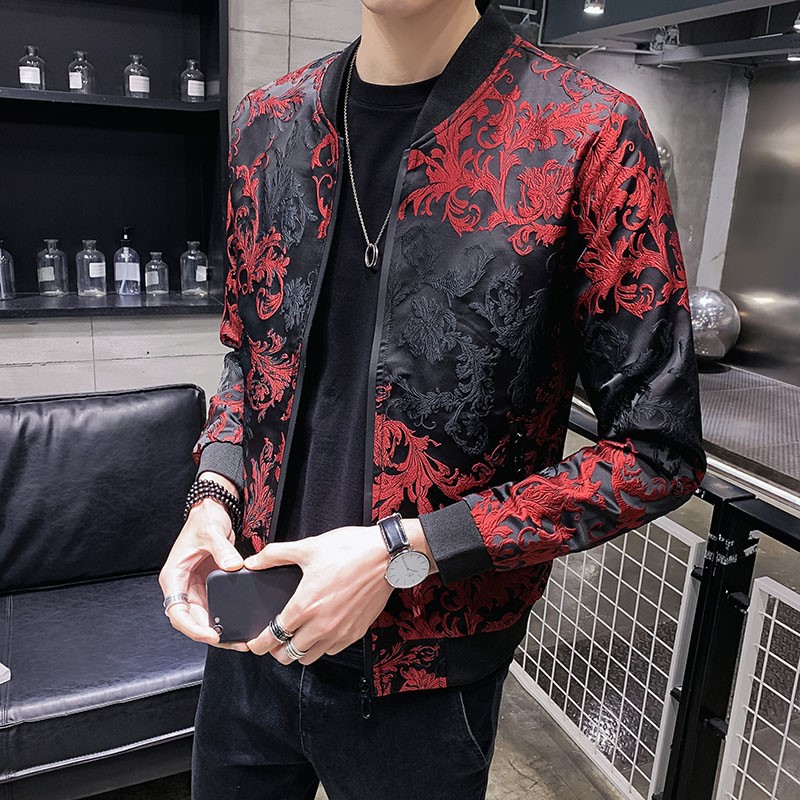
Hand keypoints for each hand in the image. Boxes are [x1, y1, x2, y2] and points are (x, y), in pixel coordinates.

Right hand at [159, 476, 246, 651]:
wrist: (212, 512)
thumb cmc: (204, 520)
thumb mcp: (212, 533)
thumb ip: (222, 550)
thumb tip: (233, 567)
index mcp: (174, 578)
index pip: (177, 612)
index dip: (193, 628)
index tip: (211, 635)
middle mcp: (182, 587)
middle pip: (192, 621)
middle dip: (211, 635)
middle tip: (235, 642)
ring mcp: (195, 588)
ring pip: (204, 619)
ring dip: (220, 631)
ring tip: (241, 639)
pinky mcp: (208, 586)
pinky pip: (215, 609)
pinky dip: (226, 619)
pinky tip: (241, 625)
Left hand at [244, 519, 436, 663]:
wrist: (386, 555)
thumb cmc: (350, 550)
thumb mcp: (308, 547)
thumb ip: (276, 555)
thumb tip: (254, 560)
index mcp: (305, 606)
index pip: (273, 636)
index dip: (259, 643)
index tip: (254, 644)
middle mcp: (321, 625)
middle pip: (289, 654)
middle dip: (276, 651)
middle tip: (273, 641)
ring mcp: (340, 632)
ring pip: (310, 657)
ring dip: (299, 651)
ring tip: (296, 638)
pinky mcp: (356, 632)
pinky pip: (332, 650)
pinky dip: (321, 646)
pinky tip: (320, 631)